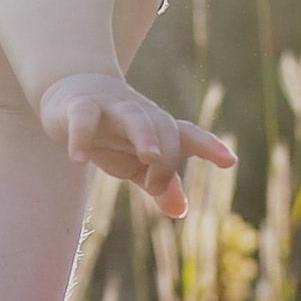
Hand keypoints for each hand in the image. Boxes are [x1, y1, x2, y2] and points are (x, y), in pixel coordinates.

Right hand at [40, 69, 235, 219]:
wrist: (72, 89)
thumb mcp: (136, 163)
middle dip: (168, 154)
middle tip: (157, 186)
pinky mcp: (79, 107)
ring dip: (145, 135)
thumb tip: (180, 210)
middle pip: (164, 127)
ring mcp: (111, 108)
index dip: (209, 146)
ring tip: (149, 157)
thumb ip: (159, 184)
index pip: (188, 136)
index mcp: (157, 129)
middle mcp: (140, 114)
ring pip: (134, 117)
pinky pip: (84, 119)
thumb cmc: (113, 132)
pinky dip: (82, 137)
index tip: (229, 161)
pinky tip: (80, 158)